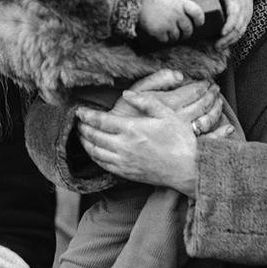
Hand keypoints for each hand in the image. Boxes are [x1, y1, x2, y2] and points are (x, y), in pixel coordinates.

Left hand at [76, 94, 208, 193]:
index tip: (78, 111)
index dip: (86, 115)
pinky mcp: (127, 173)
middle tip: (77, 122)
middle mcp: (124, 147)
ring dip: (85, 143)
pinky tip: (94, 151)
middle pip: (93, 137)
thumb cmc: (181, 140)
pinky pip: (103, 165)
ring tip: (81, 135)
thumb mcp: (166, 114)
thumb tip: (126, 94)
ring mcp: (124, 162)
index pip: (100, 121)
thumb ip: (145, 101)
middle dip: (82, 128)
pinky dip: (94, 157)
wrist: (189, 169)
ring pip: (95, 152)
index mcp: (132, 129)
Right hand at [110, 71, 225, 136]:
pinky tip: (227, 128)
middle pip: (202, 106)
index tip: (208, 81)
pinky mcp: (180, 147)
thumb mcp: (135, 93)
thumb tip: (178, 75)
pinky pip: (205, 139)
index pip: (192, 92)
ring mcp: (180, 135)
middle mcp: (177, 120)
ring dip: (216, 111)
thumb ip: (156, 81)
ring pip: (206, 121)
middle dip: (211, 96)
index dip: (202, 85)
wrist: (116, 144)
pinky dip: (218, 133)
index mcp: (167, 105)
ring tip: (219, 103)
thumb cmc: (124, 116)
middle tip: (216, 90)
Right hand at [138, 0, 204, 43]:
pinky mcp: (159, 31)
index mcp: (180, 2)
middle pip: (188, 28)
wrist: (135, 0)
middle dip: (187, 33)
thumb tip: (187, 17)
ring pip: (177, 36)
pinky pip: (166, 40)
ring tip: (168, 31)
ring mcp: (168, 23)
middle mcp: (176, 13)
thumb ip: (180, 5)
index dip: (200, 20)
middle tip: (184, 34)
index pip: (197, 13)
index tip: (198, 24)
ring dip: (174, 36)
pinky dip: (163, 38)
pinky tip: (160, 33)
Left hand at [202, 0, 255, 48]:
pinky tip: (225, 44)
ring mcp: (246, 16)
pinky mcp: (246, 19)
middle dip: (227, 39)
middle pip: (237, 28)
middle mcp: (243, 11)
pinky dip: (234, 39)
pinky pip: (241, 31)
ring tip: (218, 48)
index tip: (221, 33)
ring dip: (230, 41)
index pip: (234, 17)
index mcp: (237, 3)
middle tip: (216, 46)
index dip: (229, 26)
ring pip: (240, 32)